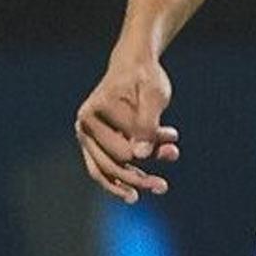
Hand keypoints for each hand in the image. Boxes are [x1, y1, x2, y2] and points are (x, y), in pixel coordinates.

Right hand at [74, 51, 179, 201]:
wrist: (136, 65)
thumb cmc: (145, 78)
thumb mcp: (153, 96)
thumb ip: (147, 125)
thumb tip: (140, 155)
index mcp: (92, 114)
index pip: (119, 149)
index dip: (146, 149)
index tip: (171, 137)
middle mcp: (84, 127)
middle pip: (109, 165)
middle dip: (139, 177)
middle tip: (163, 186)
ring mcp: (88, 137)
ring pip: (106, 171)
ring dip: (132, 181)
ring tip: (160, 188)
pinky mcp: (98, 143)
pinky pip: (105, 169)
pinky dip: (123, 179)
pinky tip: (140, 189)